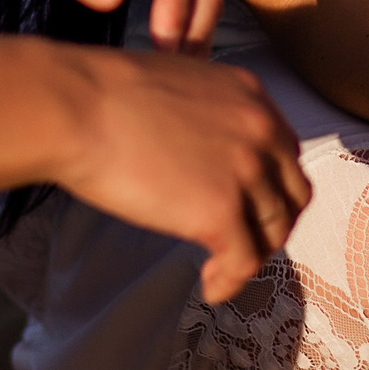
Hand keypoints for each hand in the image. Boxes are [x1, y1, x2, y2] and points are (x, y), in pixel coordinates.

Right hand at [55, 49, 313, 301]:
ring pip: (273, 231)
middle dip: (271, 223)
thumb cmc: (104, 93)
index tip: (248, 206)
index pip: (285, 152)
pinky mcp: (220, 211)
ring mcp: (245, 172)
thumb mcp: (178, 83)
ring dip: (251, 255)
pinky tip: (209, 287)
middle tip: (244, 242)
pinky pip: (244, 261)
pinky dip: (231, 281)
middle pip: (292, 193)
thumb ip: (206, 113)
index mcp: (250, 95)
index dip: (270, 186)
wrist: (76, 105)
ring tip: (220, 269)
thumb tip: (200, 150)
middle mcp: (260, 130)